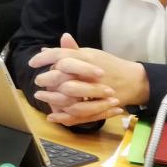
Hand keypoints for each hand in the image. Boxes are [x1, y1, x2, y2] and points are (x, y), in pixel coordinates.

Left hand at [29, 33, 147, 124]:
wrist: (134, 81)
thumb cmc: (109, 66)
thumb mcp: (90, 54)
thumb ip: (68, 52)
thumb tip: (44, 50)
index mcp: (87, 58)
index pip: (62, 55)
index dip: (45, 58)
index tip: (32, 62)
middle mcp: (90, 74)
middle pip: (63, 77)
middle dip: (47, 79)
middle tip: (37, 81)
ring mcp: (95, 91)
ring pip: (69, 97)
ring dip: (52, 98)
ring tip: (41, 97)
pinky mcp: (99, 106)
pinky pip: (79, 114)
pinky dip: (64, 117)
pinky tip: (52, 116)